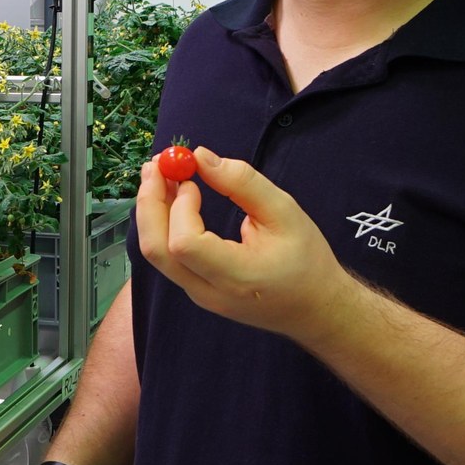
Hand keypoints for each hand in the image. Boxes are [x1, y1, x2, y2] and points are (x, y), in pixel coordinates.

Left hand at [134, 146, 358, 343]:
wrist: (315, 309)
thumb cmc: (307, 261)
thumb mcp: (285, 213)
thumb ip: (243, 183)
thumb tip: (201, 156)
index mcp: (237, 277)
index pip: (185, 245)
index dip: (179, 208)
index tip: (191, 181)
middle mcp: (209, 292)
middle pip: (156, 250)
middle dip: (149, 202)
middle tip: (155, 166)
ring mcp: (198, 296)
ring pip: (156, 254)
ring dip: (152, 211)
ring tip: (160, 175)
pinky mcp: (196, 290)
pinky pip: (168, 257)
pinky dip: (163, 225)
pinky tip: (173, 200)